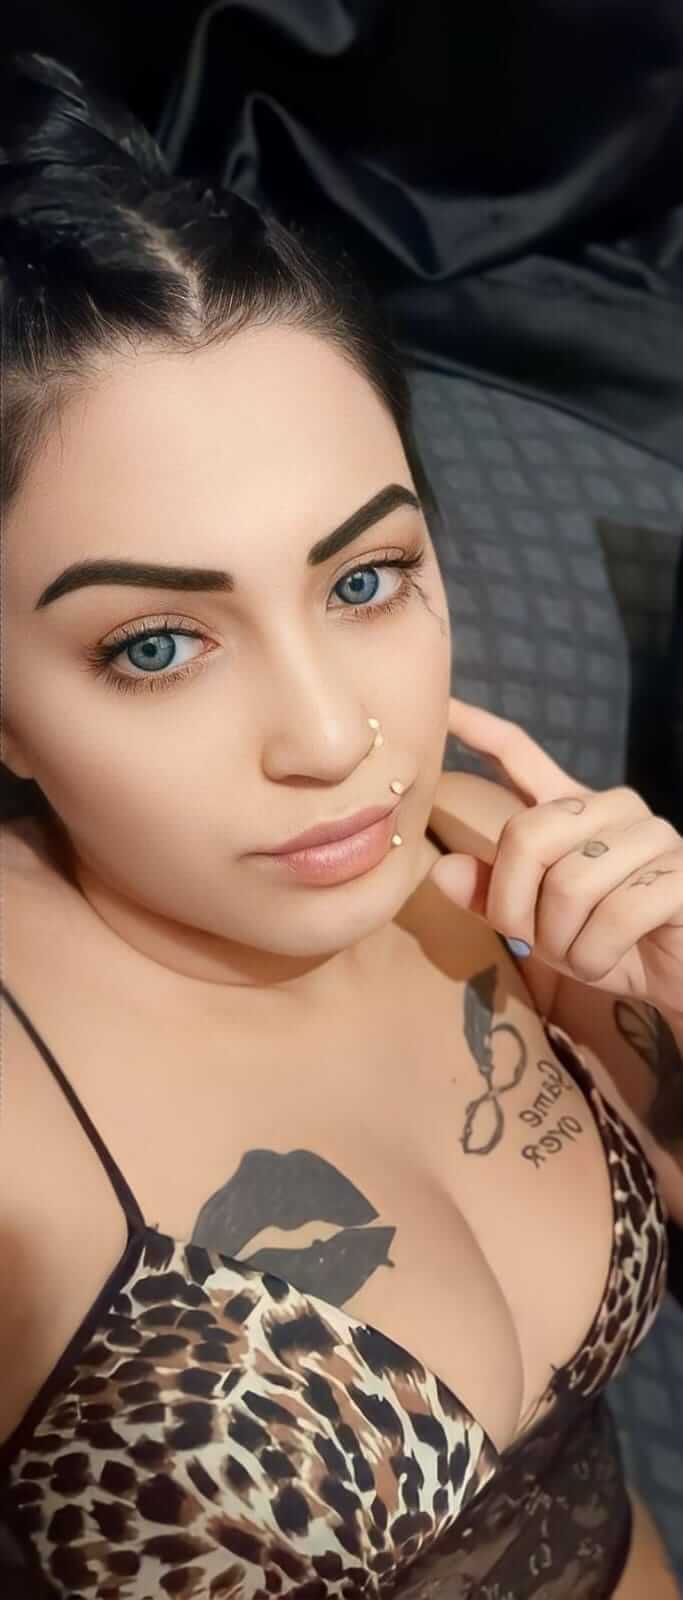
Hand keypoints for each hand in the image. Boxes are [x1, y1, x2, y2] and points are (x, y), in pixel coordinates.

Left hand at [429, 696, 682, 1015]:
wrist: (673, 977)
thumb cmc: (606, 947)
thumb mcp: (537, 926)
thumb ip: (490, 896)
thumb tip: (441, 870)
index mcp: (570, 809)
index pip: (518, 753)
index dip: (478, 729)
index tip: (441, 706)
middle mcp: (611, 807)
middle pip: (527, 837)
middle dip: (514, 906)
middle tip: (531, 944)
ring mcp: (652, 834)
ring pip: (569, 885)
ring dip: (563, 942)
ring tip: (582, 954)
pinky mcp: (681, 871)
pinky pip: (615, 915)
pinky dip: (596, 955)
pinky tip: (609, 959)